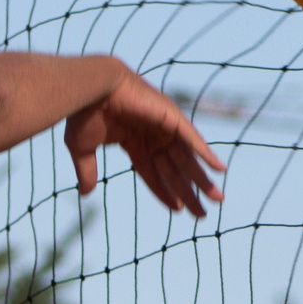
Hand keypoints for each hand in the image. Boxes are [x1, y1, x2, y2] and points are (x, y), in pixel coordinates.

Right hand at [63, 75, 225, 215]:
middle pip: (174, 170)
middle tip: (202, 214)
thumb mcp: (82, 149)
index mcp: (133, 142)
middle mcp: (152, 136)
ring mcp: (163, 127)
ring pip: (187, 159)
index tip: (177, 210)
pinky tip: (220, 170)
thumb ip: (87, 171)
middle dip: (189, 192)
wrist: (91, 89)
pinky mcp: (171, 117)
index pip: (152, 173)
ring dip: (202, 179)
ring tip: (217, 200)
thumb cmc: (84, 114)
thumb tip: (85, 194)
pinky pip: (193, 140)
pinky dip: (207, 154)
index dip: (165, 192)